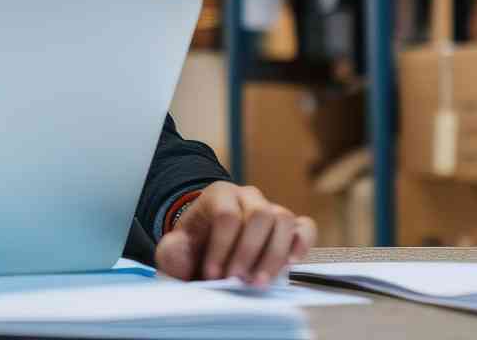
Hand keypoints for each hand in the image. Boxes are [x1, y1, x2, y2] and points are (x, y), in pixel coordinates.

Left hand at [154, 182, 316, 286]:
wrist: (209, 250)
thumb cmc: (194, 248)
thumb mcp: (176, 248)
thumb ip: (171, 248)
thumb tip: (178, 246)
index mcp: (219, 194)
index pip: (227, 215)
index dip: (221, 247)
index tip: (213, 274)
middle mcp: (248, 196)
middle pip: (259, 215)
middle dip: (248, 252)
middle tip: (237, 280)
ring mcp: (271, 208)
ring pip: (283, 219)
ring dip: (273, 254)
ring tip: (258, 281)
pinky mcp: (289, 226)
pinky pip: (304, 227)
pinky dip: (301, 244)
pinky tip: (290, 263)